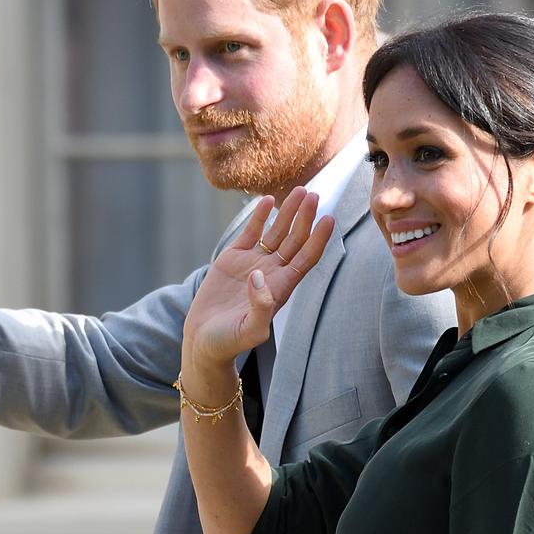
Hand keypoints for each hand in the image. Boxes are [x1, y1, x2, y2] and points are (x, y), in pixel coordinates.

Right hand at [182, 187, 334, 371]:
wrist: (203, 341)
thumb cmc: (229, 342)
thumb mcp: (249, 331)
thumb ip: (260, 307)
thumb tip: (259, 276)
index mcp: (281, 288)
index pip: (306, 259)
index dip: (319, 239)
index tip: (329, 219)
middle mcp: (272, 272)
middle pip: (295, 240)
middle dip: (305, 218)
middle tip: (314, 195)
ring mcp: (253, 262)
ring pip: (276, 232)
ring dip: (288, 212)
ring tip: (299, 191)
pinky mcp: (233, 257)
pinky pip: (251, 232)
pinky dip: (259, 216)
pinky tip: (267, 200)